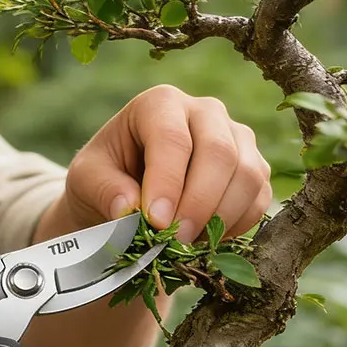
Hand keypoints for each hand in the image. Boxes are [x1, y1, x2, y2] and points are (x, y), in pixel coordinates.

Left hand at [60, 84, 272, 242]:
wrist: (128, 188)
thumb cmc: (106, 175)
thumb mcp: (86, 178)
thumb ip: (104, 189)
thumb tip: (130, 208)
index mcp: (160, 103)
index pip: (172, 138)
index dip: (167, 183)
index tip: (155, 222)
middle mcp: (205, 111)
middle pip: (219, 152)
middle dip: (199, 203)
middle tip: (175, 240)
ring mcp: (237, 137)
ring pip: (248, 175)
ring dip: (221, 217)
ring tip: (187, 243)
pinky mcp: (254, 167)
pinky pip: (260, 197)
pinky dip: (237, 225)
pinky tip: (207, 239)